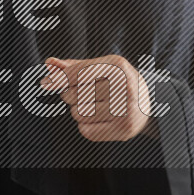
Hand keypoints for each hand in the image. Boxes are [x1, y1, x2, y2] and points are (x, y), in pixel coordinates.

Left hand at [40, 54, 159, 141]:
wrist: (147, 102)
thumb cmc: (116, 81)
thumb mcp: (99, 68)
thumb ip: (73, 66)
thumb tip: (49, 63)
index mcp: (118, 66)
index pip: (78, 73)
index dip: (60, 79)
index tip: (46, 83)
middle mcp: (124, 86)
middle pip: (74, 94)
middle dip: (70, 95)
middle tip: (83, 94)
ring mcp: (126, 109)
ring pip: (78, 113)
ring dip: (78, 111)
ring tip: (93, 105)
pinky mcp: (124, 129)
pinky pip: (86, 130)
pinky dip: (86, 126)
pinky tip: (99, 118)